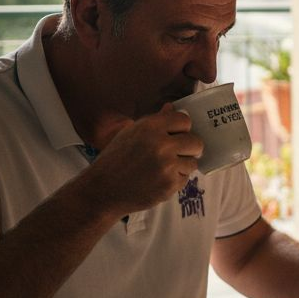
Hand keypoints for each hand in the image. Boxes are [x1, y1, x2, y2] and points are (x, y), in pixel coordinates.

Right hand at [79, 104, 203, 217]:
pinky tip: (158, 180)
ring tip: (163, 168)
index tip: (177, 135)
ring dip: (182, 166)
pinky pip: (185, 179)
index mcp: (150, 127)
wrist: (103, 189)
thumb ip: (155, 121)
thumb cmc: (115, 159)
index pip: (184, 120)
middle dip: (189, 148)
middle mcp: (161, 144)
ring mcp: (167, 166)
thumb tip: (172, 107)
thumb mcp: (130, 133)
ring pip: (192, 162)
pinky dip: (175, 180)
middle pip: (196, 142)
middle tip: (177, 153)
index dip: (182, 128)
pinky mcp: (169, 185)